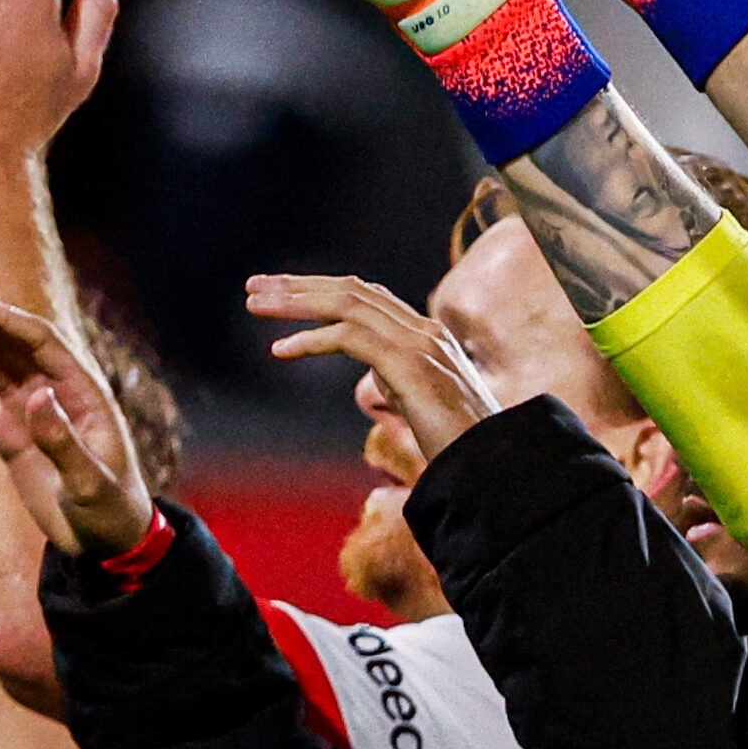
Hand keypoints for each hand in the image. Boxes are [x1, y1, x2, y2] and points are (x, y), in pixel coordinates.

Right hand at [0, 299, 151, 555]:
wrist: (105, 539)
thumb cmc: (109, 509)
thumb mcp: (90, 481)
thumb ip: (63, 441)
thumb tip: (37, 395)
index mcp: (83, 390)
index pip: (40, 339)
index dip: (2, 319)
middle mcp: (55, 391)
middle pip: (9, 344)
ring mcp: (30, 412)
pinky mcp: (11, 437)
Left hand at [245, 274, 497, 461]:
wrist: (493, 462)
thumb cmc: (461, 443)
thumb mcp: (425, 402)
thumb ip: (401, 383)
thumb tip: (376, 383)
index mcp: (428, 334)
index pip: (368, 295)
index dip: (322, 289)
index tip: (282, 293)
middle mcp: (424, 329)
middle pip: (352, 289)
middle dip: (299, 286)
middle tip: (253, 287)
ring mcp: (419, 343)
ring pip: (347, 303)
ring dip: (295, 302)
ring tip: (255, 305)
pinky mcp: (410, 364)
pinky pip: (350, 337)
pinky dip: (311, 339)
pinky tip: (281, 350)